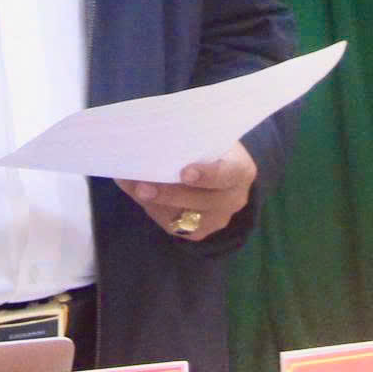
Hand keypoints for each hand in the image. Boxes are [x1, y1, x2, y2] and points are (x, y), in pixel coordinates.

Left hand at [118, 143, 256, 240]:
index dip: (207, 175)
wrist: (218, 170)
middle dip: (169, 194)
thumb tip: (149, 139)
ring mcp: (217, 219)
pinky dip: (153, 209)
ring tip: (131, 188)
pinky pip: (172, 224)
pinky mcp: (198, 232)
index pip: (228, 174)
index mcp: (241, 171)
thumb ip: (186, 143)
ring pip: (183, 217)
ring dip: (154, 203)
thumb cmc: (208, 148)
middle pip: (201, 201)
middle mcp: (233, 199)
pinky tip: (136, 193)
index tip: (184, 173)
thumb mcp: (205, 139)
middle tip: (142, 187)